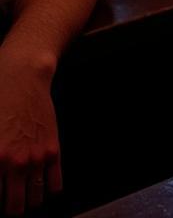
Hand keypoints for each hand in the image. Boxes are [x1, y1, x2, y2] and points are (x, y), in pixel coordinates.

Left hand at [0, 63, 60, 215]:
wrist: (23, 79)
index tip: (1, 201)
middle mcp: (15, 164)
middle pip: (14, 207)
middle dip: (11, 209)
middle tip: (9, 204)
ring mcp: (37, 158)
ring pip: (35, 199)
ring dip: (28, 203)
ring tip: (23, 199)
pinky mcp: (53, 149)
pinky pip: (55, 184)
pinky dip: (49, 192)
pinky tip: (42, 189)